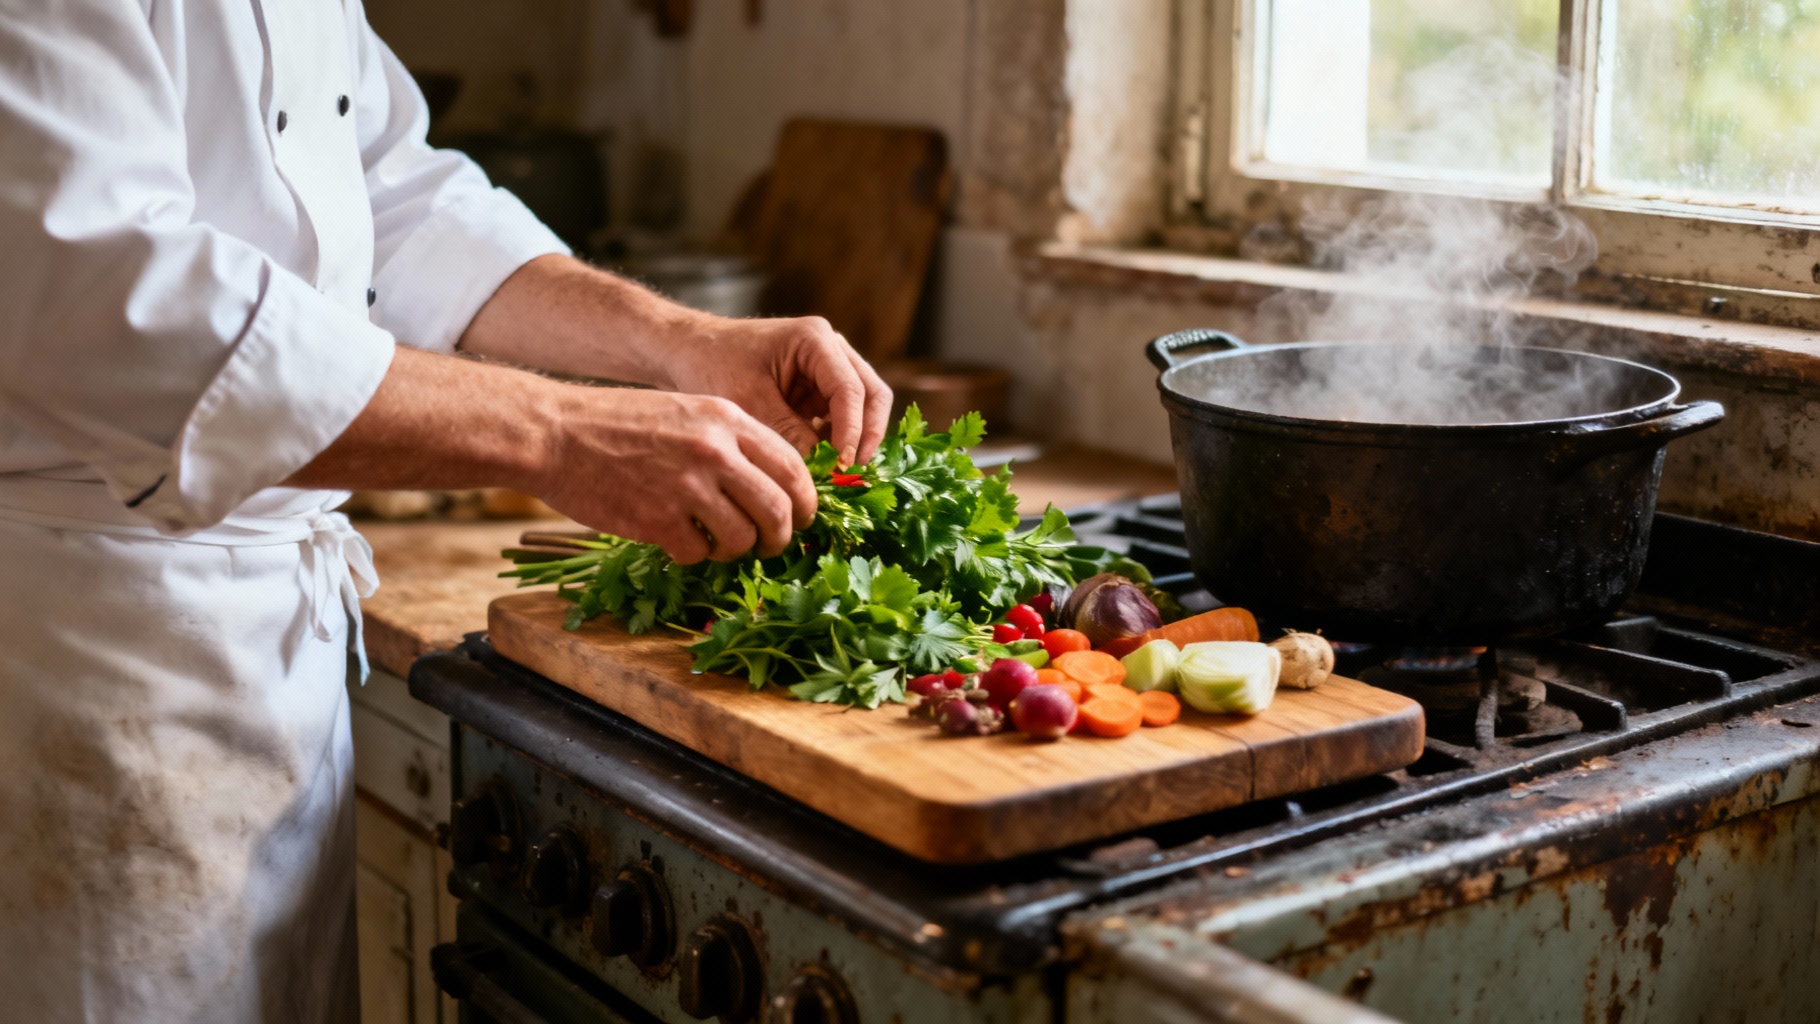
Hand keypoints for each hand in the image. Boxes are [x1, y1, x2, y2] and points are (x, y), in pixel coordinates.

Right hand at [537, 386, 816, 563]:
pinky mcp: (659, 521)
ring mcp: (688, 487)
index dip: (805, 500)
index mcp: (727, 420)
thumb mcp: (686, 411)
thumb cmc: (617, 423)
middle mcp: (715, 452)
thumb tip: (772, 485)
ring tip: (716, 542)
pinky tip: (676, 539)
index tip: (801, 517)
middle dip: (781, 536)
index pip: (793, 467)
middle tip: (769, 544)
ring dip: (735, 550)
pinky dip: (693, 554)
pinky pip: (699, 553)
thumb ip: (730, 441)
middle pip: (779, 509)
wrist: (553, 433)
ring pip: (743, 538)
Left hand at [665, 314, 892, 466]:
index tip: (842, 467)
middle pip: (872, 395)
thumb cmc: (713, 364)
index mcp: (816, 340)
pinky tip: (823, 466)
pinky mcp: (818, 390)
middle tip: (854, 474)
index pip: (851, 390)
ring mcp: (827, 369)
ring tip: (839, 474)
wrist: (688, 352)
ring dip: (854, 440)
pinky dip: (837, 442)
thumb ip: (789, 435)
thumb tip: (824, 473)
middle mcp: (831, 350)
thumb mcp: (749, 402)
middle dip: (867, 436)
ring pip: (862, 408)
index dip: (852, 432)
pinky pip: (840, 418)